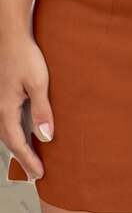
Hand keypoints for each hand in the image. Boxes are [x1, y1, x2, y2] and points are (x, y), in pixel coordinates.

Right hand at [0, 33, 53, 180]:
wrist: (12, 38)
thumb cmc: (26, 57)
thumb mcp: (38, 84)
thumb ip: (42, 110)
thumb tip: (45, 136)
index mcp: (5, 109)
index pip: (17, 142)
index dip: (28, 159)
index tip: (39, 174)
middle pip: (10, 141)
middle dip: (23, 158)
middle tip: (35, 174)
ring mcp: (0, 102)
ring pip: (8, 132)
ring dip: (20, 147)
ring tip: (31, 160)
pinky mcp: (5, 96)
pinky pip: (10, 121)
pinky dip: (18, 133)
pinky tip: (27, 135)